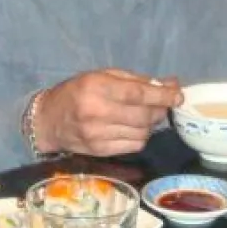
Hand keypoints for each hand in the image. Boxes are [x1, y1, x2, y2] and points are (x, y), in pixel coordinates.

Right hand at [33, 69, 182, 156]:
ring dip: (150, 124)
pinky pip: (134, 145)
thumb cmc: (77, 92)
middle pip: (143, 116)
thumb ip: (135, 80)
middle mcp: (96, 112)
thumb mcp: (102, 76)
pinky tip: (132, 128)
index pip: (137, 94)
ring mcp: (98, 135)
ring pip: (142, 133)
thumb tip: (169, 85)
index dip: (162, 96)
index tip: (178, 96)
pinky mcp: (100, 151)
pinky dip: (140, 137)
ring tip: (144, 115)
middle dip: (159, 110)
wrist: (48, 120)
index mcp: (96, 88)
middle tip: (162, 104)